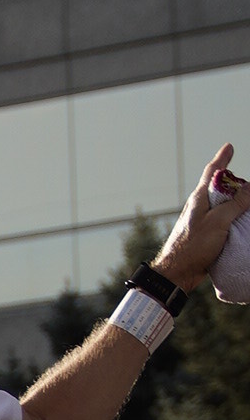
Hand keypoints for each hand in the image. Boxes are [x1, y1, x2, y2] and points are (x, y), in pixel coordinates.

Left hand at [154, 145, 249, 289]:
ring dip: (235, 200)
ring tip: (247, 200)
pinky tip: (241, 221)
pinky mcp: (205, 234)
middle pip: (219, 187)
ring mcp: (201, 220)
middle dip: (233, 181)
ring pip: (222, 204)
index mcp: (199, 198)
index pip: (212, 172)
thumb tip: (249, 188)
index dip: (222, 158)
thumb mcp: (218, 222)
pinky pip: (222, 220)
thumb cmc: (193, 246)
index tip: (229, 147)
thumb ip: (235, 204)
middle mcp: (199, 206)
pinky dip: (233, 217)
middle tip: (245, 182)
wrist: (177, 272)